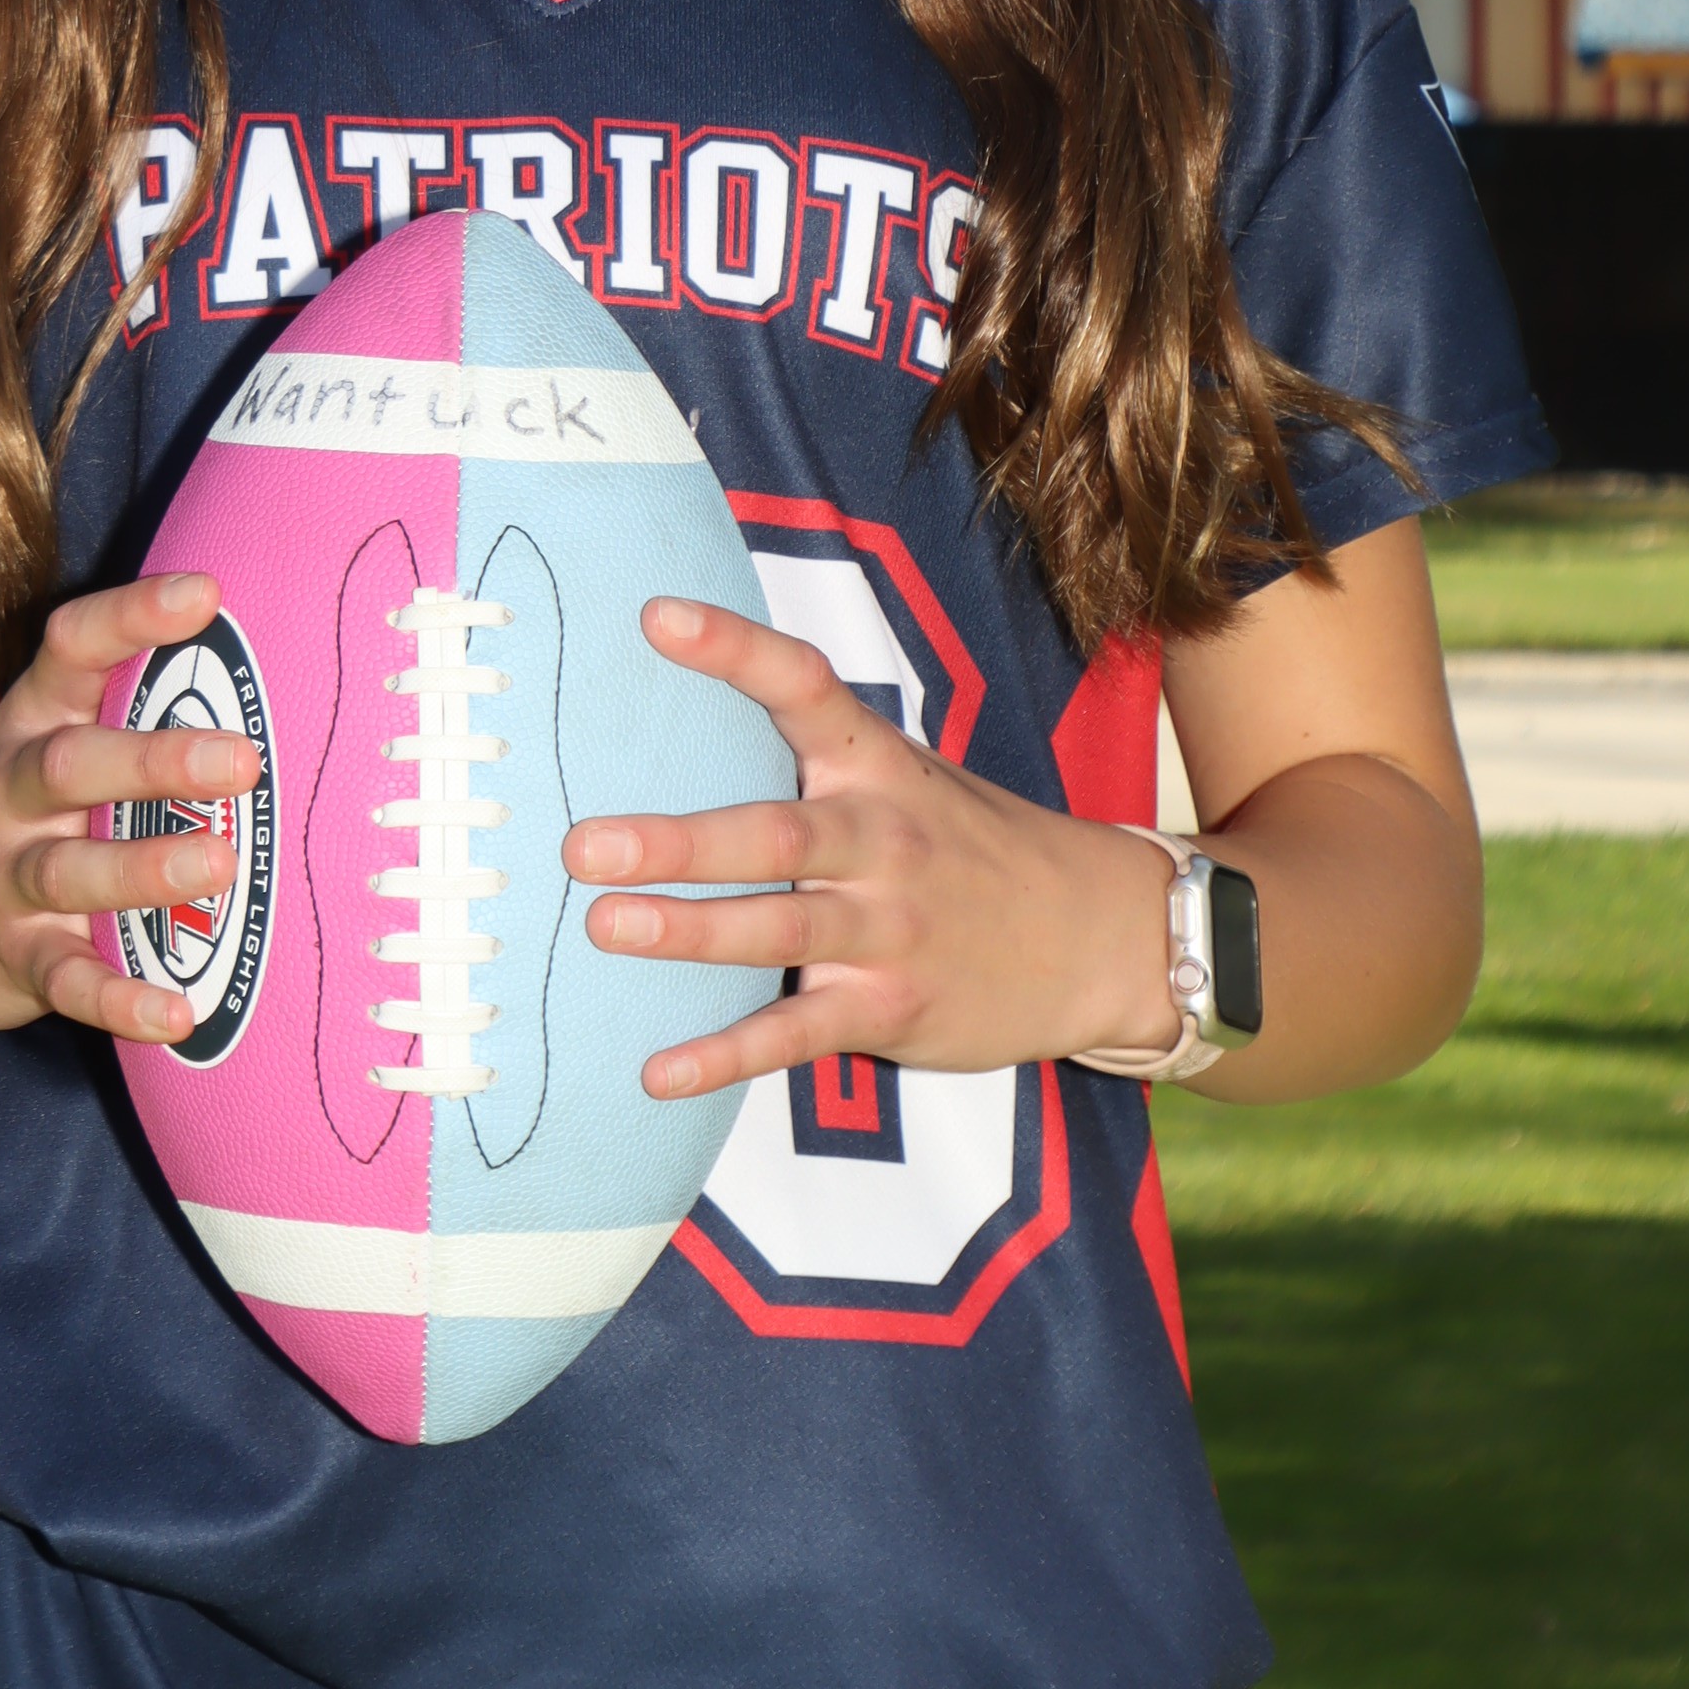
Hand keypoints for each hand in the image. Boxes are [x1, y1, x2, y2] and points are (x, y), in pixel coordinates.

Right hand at [0, 571, 258, 1048]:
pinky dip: (118, 1000)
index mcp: (29, 725)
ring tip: (217, 865)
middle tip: (242, 760)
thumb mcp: (36, 738)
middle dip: (155, 760)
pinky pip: (66, 982)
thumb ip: (120, 703)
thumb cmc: (3, 809)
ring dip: (142, 870)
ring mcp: (7, 880)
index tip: (204, 594)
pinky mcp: (13, 959)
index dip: (133, 618)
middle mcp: (12, 796)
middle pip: (73, 765)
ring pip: (70, 872)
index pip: (73, 650)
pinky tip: (175, 1013)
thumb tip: (259, 662)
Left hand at [567, 595, 1174, 1098]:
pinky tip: (657, 1071)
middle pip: (774, 835)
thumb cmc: (976, 848)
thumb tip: (683, 732)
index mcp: (879, 768)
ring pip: (780, 930)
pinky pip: (799, 1035)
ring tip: (604, 927)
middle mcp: (882, 840)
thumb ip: (818, 762)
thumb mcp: (913, 780)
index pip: (803, 689)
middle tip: (585, 846)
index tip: (654, 617)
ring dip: (690, 934)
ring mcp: (888, 929)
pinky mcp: (892, 1008)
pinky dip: (726, 1055)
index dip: (732, 650)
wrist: (1104, 936)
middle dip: (679, 842)